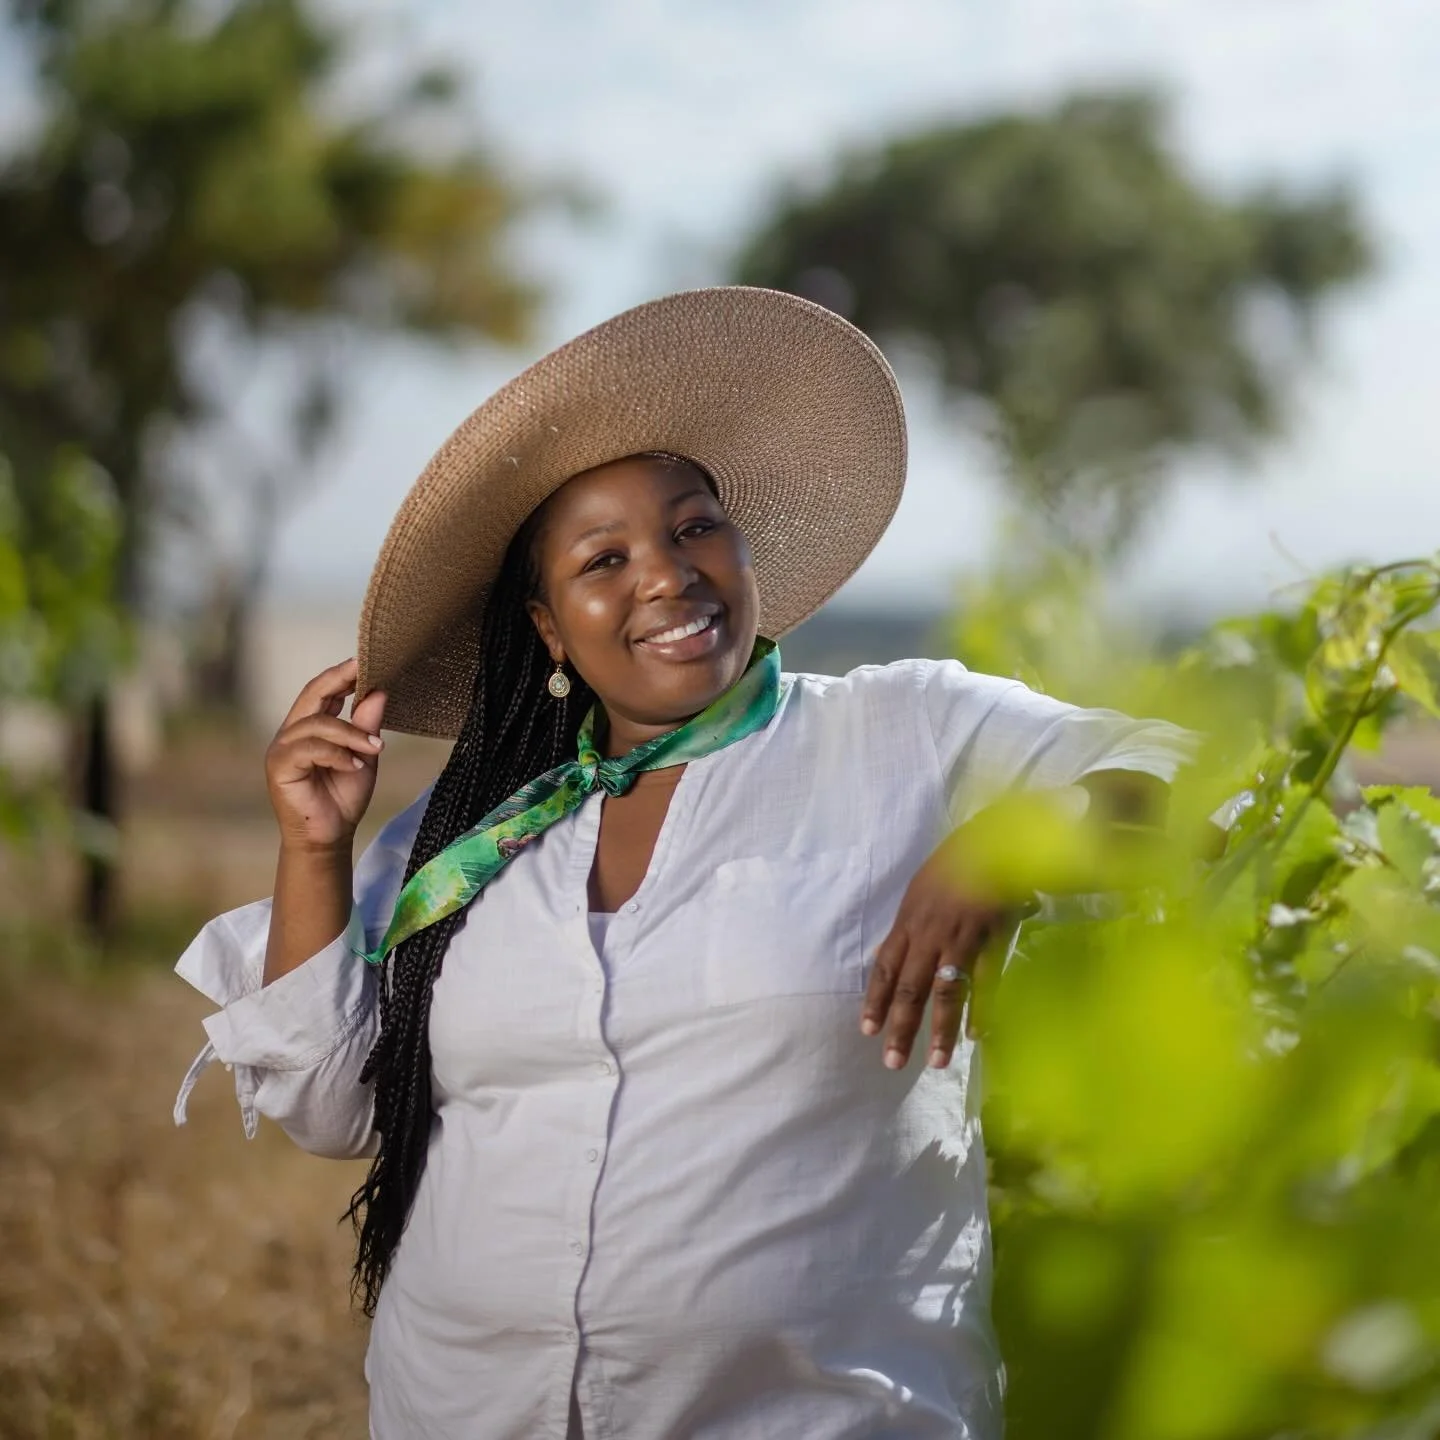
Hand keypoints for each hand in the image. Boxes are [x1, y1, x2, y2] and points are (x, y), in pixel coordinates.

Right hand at [265, 658, 386, 852]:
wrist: (330, 836)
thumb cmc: (343, 797)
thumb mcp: (363, 755)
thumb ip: (366, 725)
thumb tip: (379, 691)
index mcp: (308, 727)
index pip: (320, 691)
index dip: (340, 674)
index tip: (365, 661)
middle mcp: (291, 733)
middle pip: (311, 695)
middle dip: (339, 680)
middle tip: (365, 673)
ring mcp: (282, 749)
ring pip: (317, 724)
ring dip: (351, 733)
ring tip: (375, 749)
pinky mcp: (279, 767)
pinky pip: (310, 749)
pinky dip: (336, 754)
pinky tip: (355, 765)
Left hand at [861, 834, 1015, 1069]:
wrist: (992, 839)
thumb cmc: (956, 864)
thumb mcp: (920, 891)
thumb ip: (910, 926)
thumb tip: (892, 954)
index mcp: (908, 922)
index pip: (884, 968)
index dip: (874, 1001)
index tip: (866, 1031)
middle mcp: (928, 933)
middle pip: (909, 988)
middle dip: (900, 1028)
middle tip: (892, 1063)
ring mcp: (959, 938)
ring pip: (945, 991)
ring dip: (939, 1030)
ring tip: (935, 1062)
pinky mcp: (991, 938)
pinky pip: (984, 981)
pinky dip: (980, 1010)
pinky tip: (976, 1036)